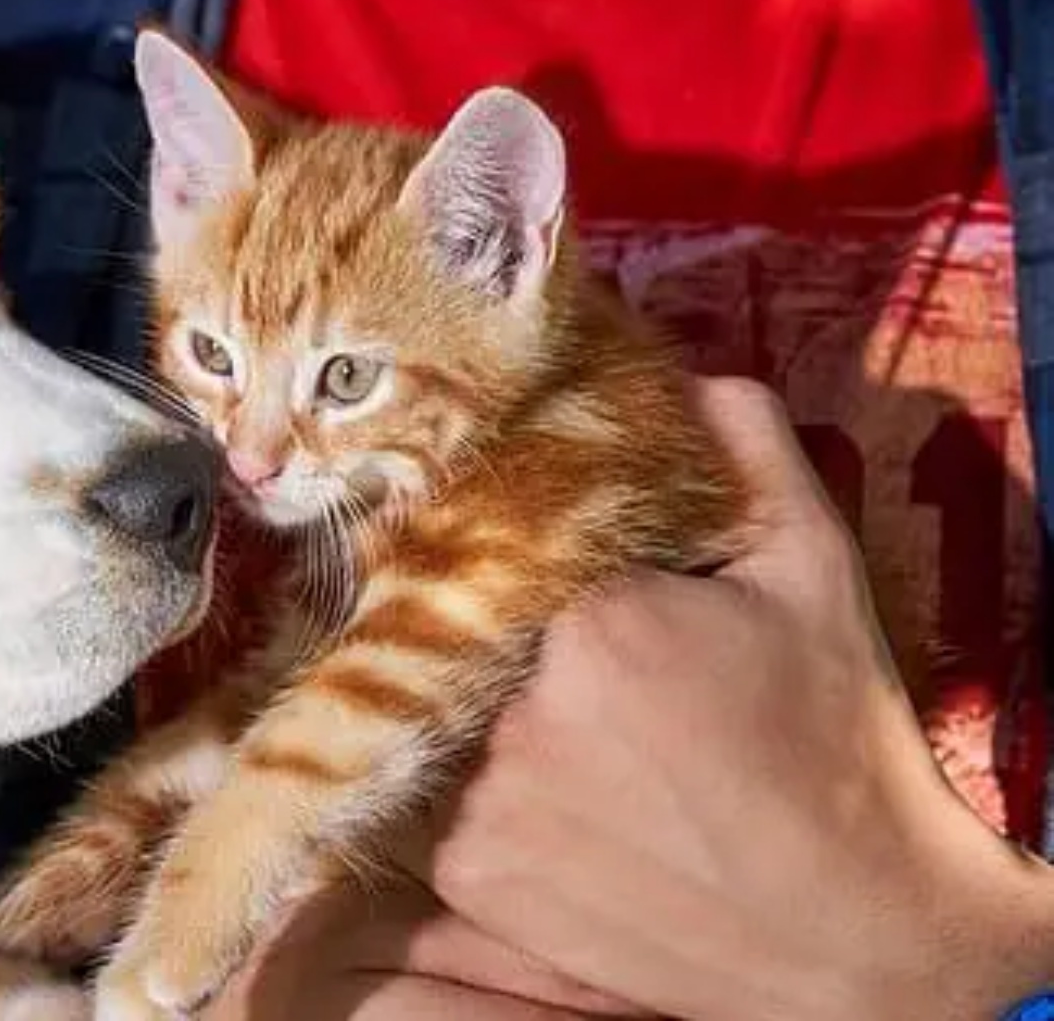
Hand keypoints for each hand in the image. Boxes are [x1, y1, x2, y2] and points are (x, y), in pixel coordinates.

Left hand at [209, 376, 1053, 1019]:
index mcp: (595, 618)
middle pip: (485, 639)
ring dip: (508, 724)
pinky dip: (502, 803)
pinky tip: (581, 817)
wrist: (859, 933)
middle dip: (528, 648)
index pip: (521, 551)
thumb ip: (747, 450)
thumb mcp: (813, 572)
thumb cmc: (839, 742)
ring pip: (462, 720)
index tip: (583, 598)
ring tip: (602, 759)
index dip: (547, 569)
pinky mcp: (472, 872)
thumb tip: (687, 378)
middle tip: (611, 690)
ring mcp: (484, 798)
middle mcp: (518, 708)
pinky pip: (452, 806)